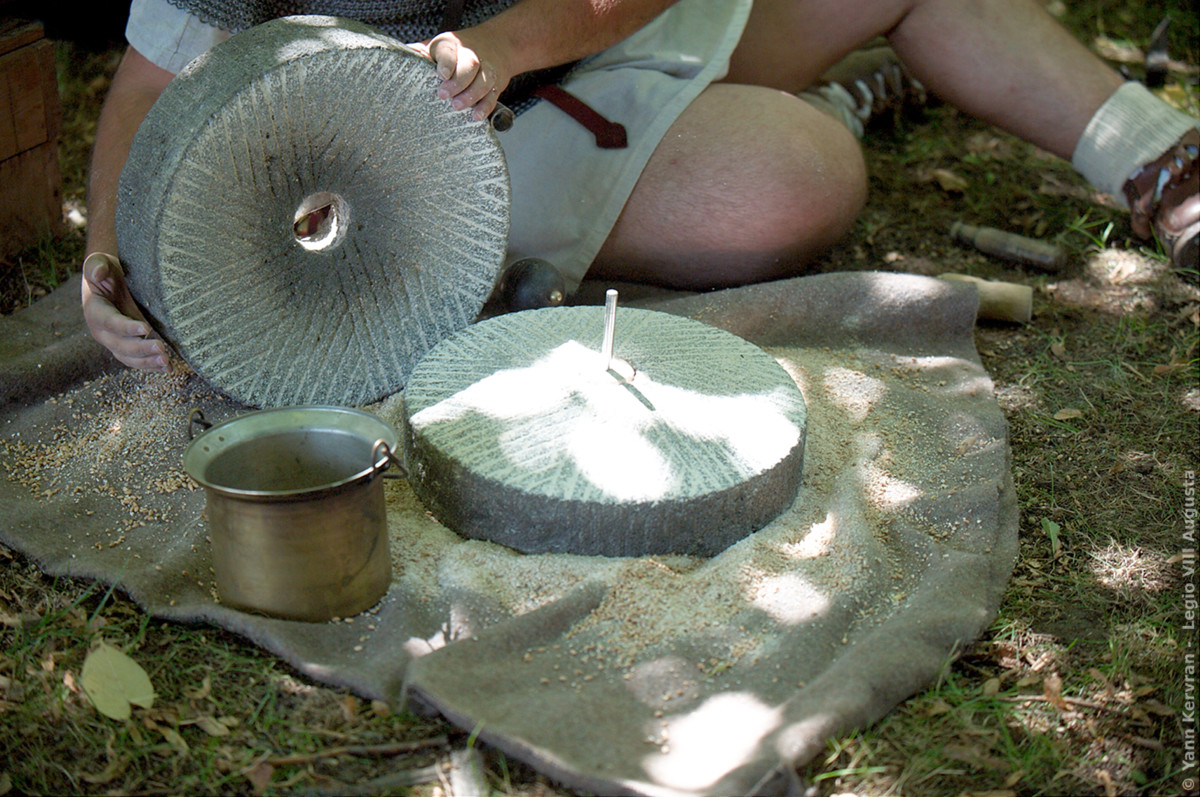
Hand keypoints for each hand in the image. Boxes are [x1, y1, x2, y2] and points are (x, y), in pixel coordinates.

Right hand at [80, 252, 169, 371]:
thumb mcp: (101, 263)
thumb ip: (97, 266)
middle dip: (141, 349)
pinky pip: (137, 361)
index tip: (145, 328)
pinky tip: (167, 368)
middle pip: (121, 345)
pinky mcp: (126, 347)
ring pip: (129, 358)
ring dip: (148, 362)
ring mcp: (114, 341)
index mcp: (95, 310)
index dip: (126, 327)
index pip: (110, 321)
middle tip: (162, 349)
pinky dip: (151, 366)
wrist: (112, 281)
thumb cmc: (108, 271)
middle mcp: (102, 331)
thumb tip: (96, 271)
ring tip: (167, 362)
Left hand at [419, 30, 514, 121]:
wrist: (495, 44)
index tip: (441, 75)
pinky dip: (486, 106)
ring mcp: (486, 68)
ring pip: (484, 79)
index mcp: (452, 44)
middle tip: (444, 95)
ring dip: (472, 94)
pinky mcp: (496, 83)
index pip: (450, 50)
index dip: (447, 62)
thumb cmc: (457, 51)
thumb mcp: (437, 48)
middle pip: (469, 64)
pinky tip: (476, 116)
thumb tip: (396, 56)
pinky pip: (493, 95)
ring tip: (457, 106)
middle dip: (458, 81)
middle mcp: (471, 54)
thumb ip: (419, 53)